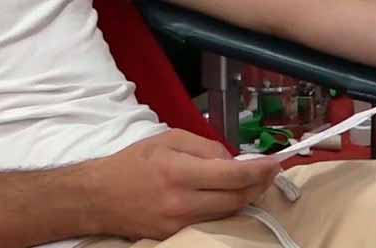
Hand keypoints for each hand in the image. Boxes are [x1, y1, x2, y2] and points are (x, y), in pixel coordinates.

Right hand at [87, 130, 280, 240]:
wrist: (98, 197)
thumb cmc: (133, 163)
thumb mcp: (168, 139)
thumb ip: (204, 147)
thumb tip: (232, 160)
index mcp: (179, 171)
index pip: (232, 175)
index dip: (260, 170)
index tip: (277, 162)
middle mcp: (182, 201)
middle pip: (236, 199)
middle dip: (259, 185)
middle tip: (271, 172)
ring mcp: (179, 224)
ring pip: (227, 213)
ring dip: (246, 198)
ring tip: (255, 183)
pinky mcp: (175, 236)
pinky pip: (211, 222)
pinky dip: (225, 209)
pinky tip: (229, 197)